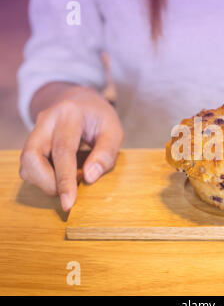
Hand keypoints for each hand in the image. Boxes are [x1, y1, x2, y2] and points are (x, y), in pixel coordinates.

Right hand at [19, 85, 123, 210]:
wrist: (81, 101)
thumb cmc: (100, 118)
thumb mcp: (114, 131)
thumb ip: (106, 153)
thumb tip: (89, 178)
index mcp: (69, 114)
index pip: (63, 150)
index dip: (65, 179)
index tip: (68, 203)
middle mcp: (46, 120)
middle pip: (32, 156)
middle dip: (48, 183)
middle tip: (69, 194)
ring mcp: (35, 130)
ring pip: (26, 164)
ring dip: (44, 182)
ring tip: (68, 183)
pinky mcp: (31, 142)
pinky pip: (28, 166)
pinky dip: (42, 178)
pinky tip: (60, 176)